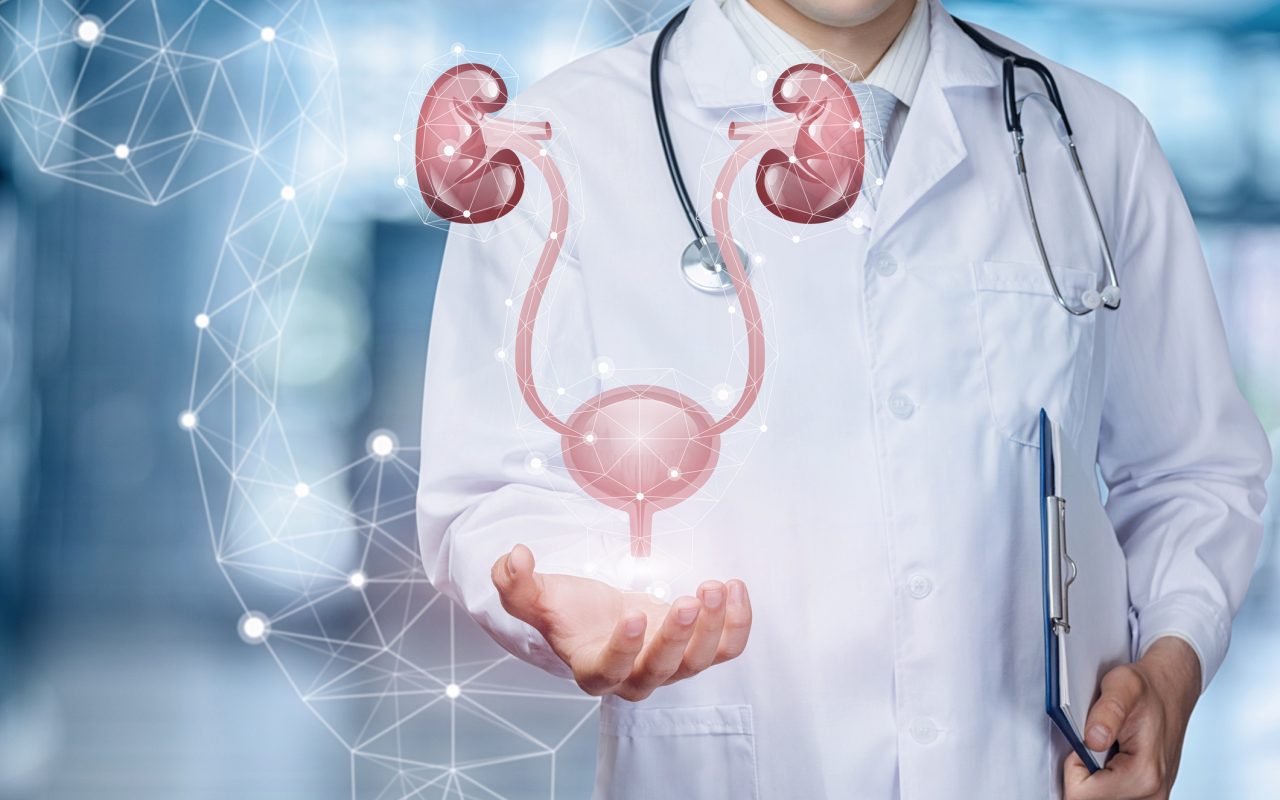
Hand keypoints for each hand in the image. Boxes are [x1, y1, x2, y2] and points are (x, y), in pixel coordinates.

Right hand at [491, 544, 751, 700]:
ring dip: (712, 627)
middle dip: (677, 637)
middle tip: (688, 600)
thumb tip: (513, 557)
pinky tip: (734, 587)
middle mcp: (635, 678)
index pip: (609, 671)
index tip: (632, 614)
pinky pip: (726, 648)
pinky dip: (736, 623)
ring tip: (715, 587)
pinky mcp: (697, 650)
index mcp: (594, 670)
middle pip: (661, 671)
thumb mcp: (537, 595)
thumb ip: (515, 583)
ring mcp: (671, 667)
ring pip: (698, 662)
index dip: (623, 649)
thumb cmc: (572, 611)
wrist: (603, 616)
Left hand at [1064, 637, 1201, 799]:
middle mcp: (1152, 794)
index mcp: (1143, 774)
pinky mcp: (1148, 795)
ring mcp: (1152, 797)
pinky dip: (1103, 781)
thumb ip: (1107, 711)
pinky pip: (1111, 795)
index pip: (1081, 795)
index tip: (1084, 744)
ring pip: (1100, 798)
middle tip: (1095, 745)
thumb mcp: (1122, 685)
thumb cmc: (1146, 688)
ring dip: (1093, 778)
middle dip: (1082, 774)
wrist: (1171, 691)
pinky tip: (1111, 760)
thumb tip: (1092, 740)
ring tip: (1106, 751)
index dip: (1072, 767)